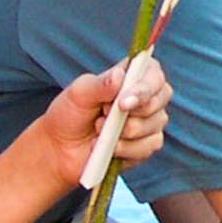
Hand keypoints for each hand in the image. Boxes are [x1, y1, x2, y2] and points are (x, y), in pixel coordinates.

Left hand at [35, 56, 169, 187]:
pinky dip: (126, 149)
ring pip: (155, 124)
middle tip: (103, 115)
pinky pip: (149, 146)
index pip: (154, 74)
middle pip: (161, 98)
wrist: (60, 149)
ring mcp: (149, 122)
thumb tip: (120, 75)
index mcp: (133, 76)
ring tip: (99, 129)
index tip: (123, 103)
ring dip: (124, 131)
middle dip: (133, 112)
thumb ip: (100, 84)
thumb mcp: (79, 94)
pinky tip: (109, 147)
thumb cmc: (70, 114)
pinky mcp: (146, 146)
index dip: (145, 88)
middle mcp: (146, 96)